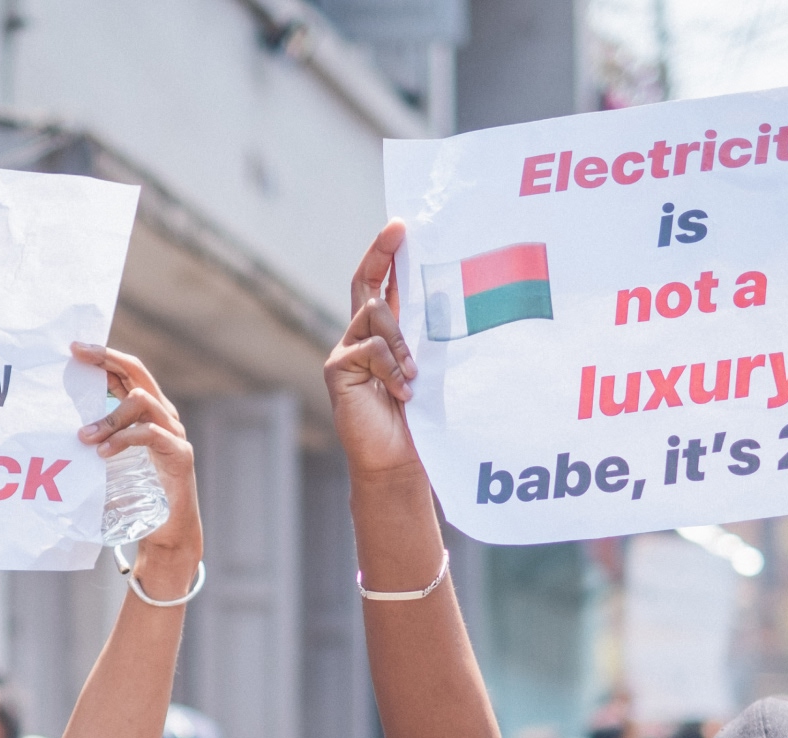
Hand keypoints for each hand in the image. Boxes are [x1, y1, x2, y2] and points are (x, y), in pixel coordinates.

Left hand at [73, 343, 202, 592]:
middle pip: (138, 373)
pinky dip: (123, 439)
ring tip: (84, 437)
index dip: (103, 356)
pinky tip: (103, 453)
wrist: (167, 531)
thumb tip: (57, 430)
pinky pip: (150, 434)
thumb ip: (95, 440)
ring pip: (142, 402)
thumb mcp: (109, 460)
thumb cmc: (136, 495)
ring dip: (108, 416)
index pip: (126, 372)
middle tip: (79, 357)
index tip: (74, 348)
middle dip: (107, 360)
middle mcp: (163, 415)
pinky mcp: (178, 454)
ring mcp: (174, 433)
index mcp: (146, 412)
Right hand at [324, 219, 420, 480]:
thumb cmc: (419, 422)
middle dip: (381, 254)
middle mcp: (361, 338)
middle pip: (366, 285)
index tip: (400, 226)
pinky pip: (369, 348)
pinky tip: (404, 391)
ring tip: (416, 374)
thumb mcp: (430, 372)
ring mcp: (347, 352)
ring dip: (401, 340)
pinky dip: (392, 367)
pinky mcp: (338, 369)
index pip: (383, 286)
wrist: (397, 462)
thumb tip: (449, 298)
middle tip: (397, 230)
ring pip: (375, 315)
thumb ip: (427, 340)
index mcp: (385, 336)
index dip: (387, 255)